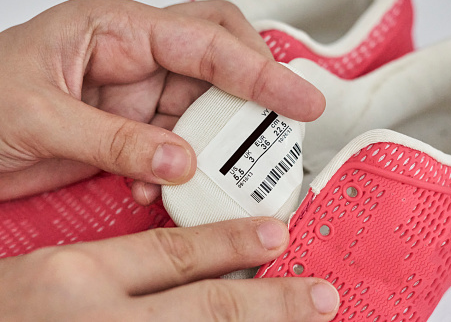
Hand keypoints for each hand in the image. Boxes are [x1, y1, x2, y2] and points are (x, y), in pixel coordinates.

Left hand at [0, 0, 324, 202]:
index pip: (206, 41)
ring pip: (206, 113)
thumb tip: (177, 160)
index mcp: (116, 30)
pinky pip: (181, 147)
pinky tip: (167, 187)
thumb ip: (112, 139)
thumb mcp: (36, 114)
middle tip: (283, 127)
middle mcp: (136, 59)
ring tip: (228, 173)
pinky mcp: (136, 132)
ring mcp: (139, 98)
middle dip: (257, 95)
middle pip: (221, 66)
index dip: (259, 70)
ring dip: (220, 146)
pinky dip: (185, 171)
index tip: (298, 97)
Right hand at [0, 218, 338, 320]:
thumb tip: (182, 269)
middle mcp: (96, 321)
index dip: (231, 243)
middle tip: (321, 296)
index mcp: (72, 278)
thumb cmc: (3, 308)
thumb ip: (111, 270)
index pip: (172, 253)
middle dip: (272, 304)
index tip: (275, 234)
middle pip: (206, 310)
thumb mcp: (42, 276)